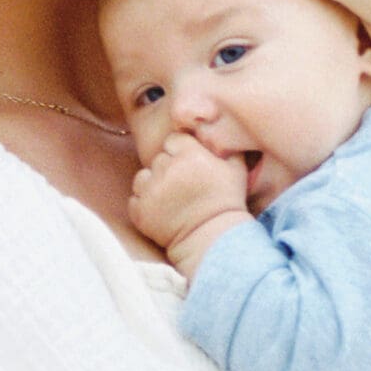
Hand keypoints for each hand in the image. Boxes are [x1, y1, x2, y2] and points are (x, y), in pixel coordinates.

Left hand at [129, 133, 247, 256]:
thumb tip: (216, 130)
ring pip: (142, 177)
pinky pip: (134, 199)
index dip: (181, 152)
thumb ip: (225, 144)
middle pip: (158, 158)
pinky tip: (161, 212)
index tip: (190, 166)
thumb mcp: (236, 169)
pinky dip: (144, 205)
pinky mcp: (140, 211)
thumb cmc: (227, 204)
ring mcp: (151, 191)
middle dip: (168, 169)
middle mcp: (168, 169)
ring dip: (152, 185)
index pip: (173, 140)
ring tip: (170, 200)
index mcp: (190, 155)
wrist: (213, 241)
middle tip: (183, 187)